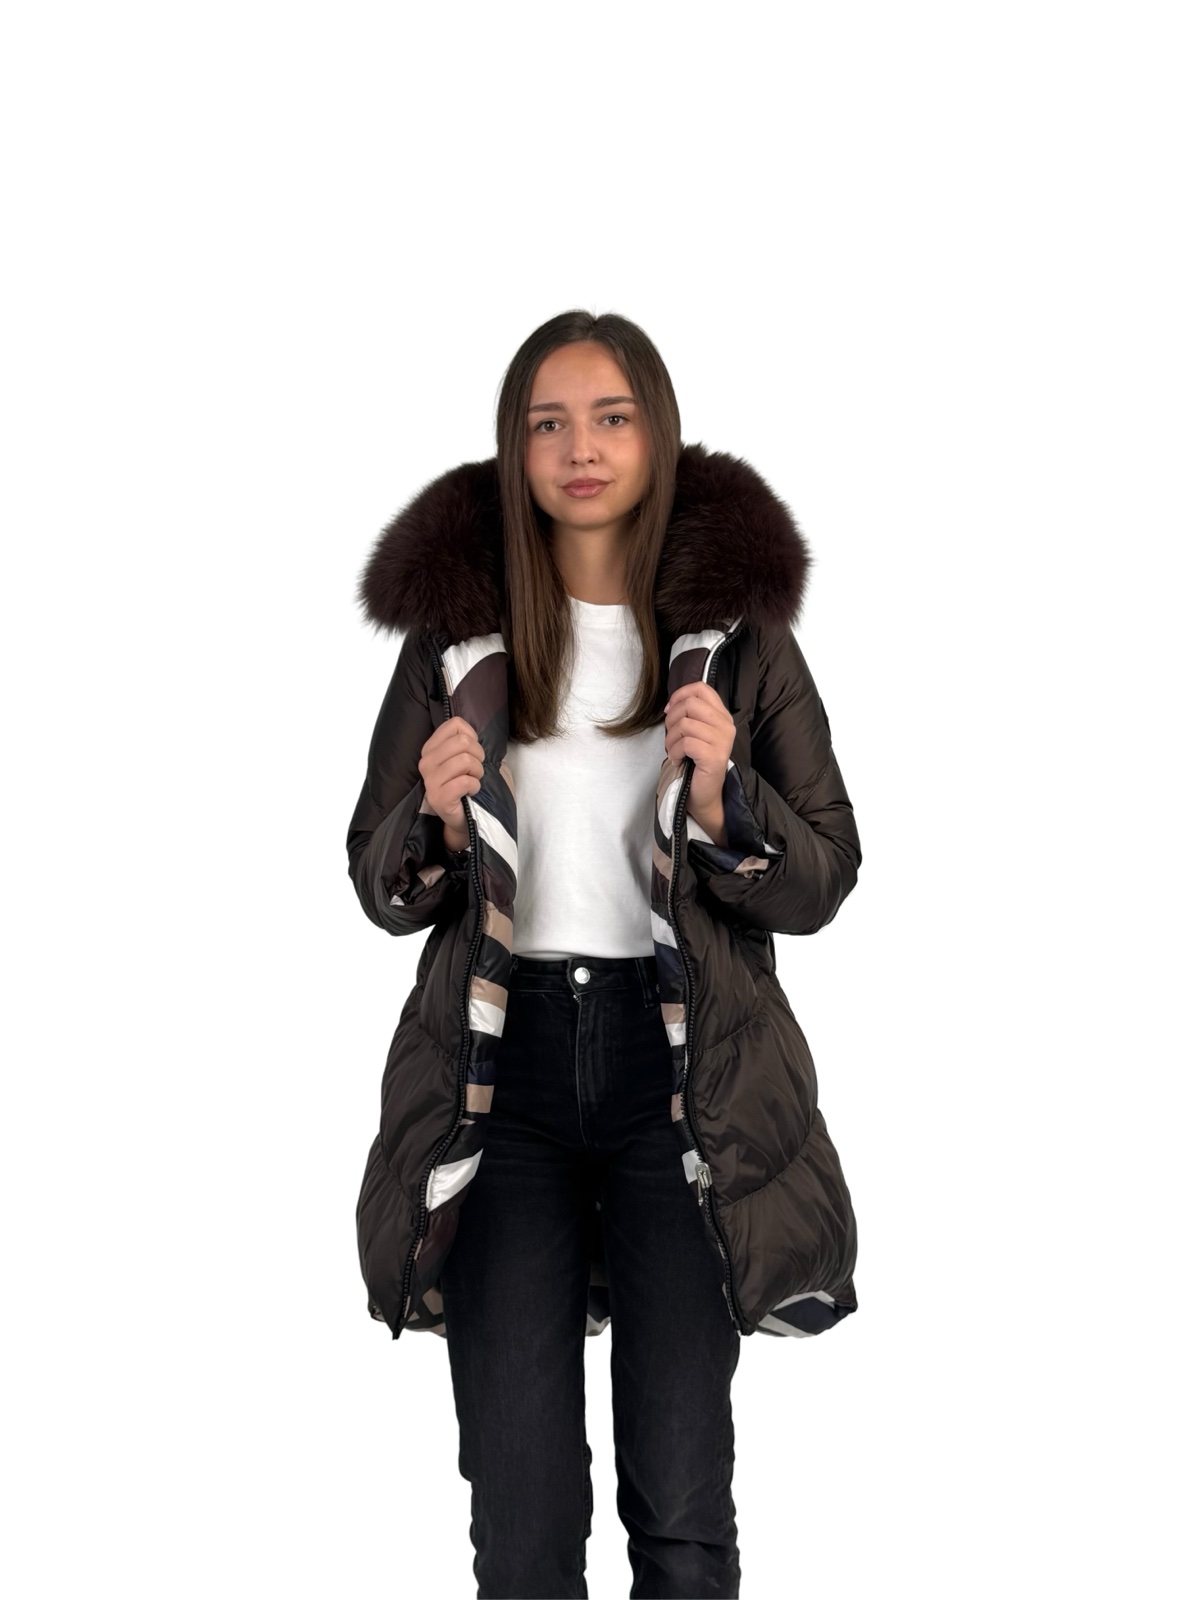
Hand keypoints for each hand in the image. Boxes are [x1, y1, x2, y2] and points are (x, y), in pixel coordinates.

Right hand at [419, 716, 483, 845]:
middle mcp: (426, 762)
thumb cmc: (464, 783)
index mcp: (430, 748)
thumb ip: (463, 740)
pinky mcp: (438, 798)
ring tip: (473, 780)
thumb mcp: (462, 757)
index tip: (471, 752)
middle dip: (478, 755)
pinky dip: (475, 786)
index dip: (472, 737)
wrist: (461, 816)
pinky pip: (465, 782)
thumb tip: (470, 733)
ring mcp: (430, 781)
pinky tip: (470, 792)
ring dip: (478, 772)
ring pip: (466, 760)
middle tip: (475, 770)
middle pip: (463, 742)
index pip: (455, 724)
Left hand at [664, 684, 734, 841]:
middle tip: (671, 736)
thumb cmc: (696, 762)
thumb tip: (670, 705)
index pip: (701, 689)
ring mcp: (722, 741)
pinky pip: (685, 743)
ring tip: (674, 751)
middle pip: (690, 704)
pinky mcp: (714, 757)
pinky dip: (674, 752)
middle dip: (672, 719)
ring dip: (671, 739)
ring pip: (685, 724)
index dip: (680, 695)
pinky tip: (677, 760)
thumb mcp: (695, 733)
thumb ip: (689, 715)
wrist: (705, 794)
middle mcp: (726, 726)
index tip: (669, 709)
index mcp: (722, 716)